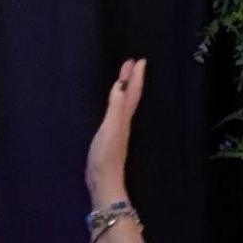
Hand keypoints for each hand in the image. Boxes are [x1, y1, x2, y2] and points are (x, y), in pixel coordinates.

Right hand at [86, 58, 145, 211]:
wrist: (104, 182)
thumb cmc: (106, 156)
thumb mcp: (110, 128)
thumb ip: (115, 107)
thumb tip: (121, 85)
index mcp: (123, 118)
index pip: (131, 93)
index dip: (135, 77)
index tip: (138, 60)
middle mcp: (123, 122)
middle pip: (130, 97)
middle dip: (131, 80)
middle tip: (133, 63)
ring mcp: (118, 131)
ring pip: (125, 104)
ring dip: (126, 90)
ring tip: (125, 78)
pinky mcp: (111, 138)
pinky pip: (117, 113)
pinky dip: (117, 103)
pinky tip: (114, 106)